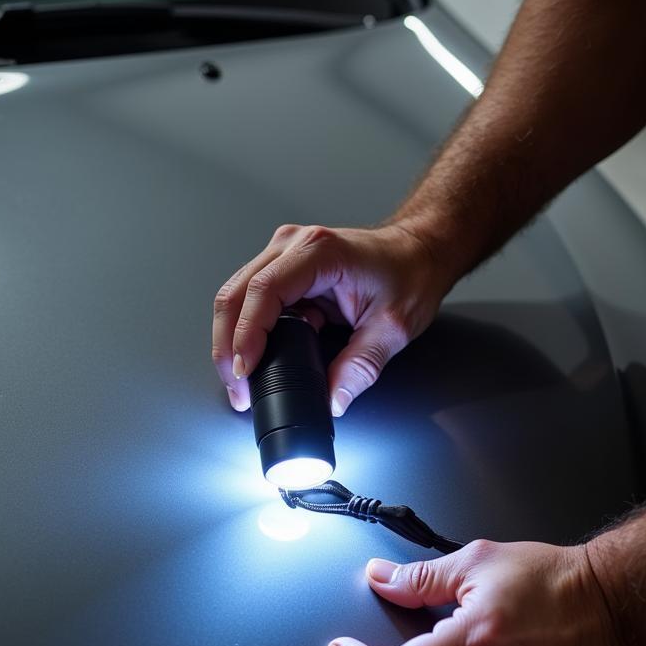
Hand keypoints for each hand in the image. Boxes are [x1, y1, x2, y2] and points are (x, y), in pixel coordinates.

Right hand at [212, 222, 447, 413]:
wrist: (418, 251)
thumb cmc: (409, 273)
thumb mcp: (393, 327)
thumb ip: (361, 367)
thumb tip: (333, 400)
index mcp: (319, 253)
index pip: (262, 291)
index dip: (245, 335)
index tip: (243, 371)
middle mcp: (293, 245)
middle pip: (235, 294)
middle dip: (227, 346)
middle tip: (238, 389)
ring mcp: (283, 254)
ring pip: (235, 297)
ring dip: (231, 340)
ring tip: (241, 381)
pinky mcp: (282, 268)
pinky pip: (250, 299)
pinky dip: (245, 331)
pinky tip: (255, 359)